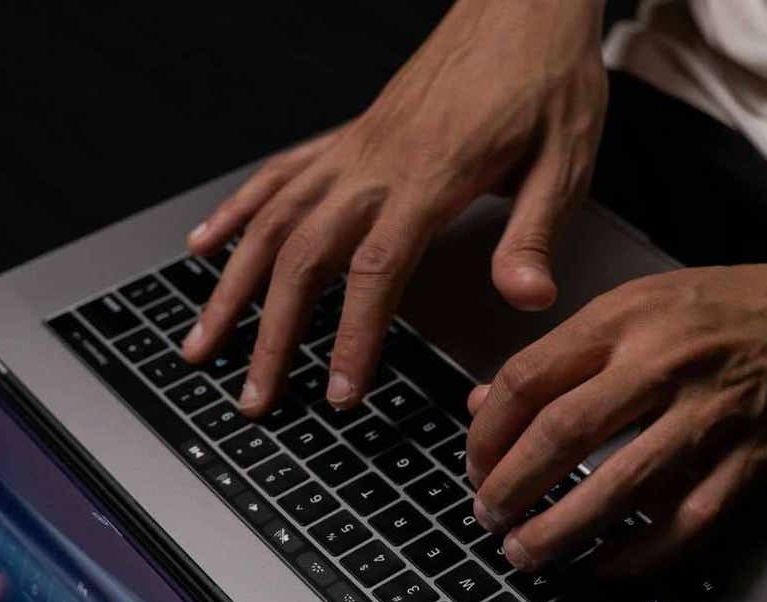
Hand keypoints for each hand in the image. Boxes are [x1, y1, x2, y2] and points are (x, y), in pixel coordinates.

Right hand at [183, 0, 608, 414]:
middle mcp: (376, 162)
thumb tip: (528, 298)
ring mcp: (355, 147)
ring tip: (202, 340)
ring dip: (232, 286)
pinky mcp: (351, 134)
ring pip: (272, 220)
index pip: (376, 270)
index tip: (336, 393)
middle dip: (271, 335)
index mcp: (431, 176)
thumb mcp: (564, 159)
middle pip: (304, 256)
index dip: (351, 337)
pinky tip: (206, 242)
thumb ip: (535, 233)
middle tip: (254, 396)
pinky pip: (278, 174)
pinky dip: (237, 212)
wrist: (523, 3)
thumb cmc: (547, 76)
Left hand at [465, 263, 766, 575]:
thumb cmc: (742, 306)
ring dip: (560, 530)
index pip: (529, 378)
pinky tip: (605, 565)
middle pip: (560, 434)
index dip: (486, 432)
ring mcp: (711, 415)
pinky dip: (638, 553)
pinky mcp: (751, 461)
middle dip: (509, 486)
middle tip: (488, 515)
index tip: (474, 461)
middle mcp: (665, 363)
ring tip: (526, 552)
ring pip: (617, 487)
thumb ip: (566, 350)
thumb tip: (485, 401)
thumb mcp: (645, 299)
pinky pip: (684, 522)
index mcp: (629, 316)